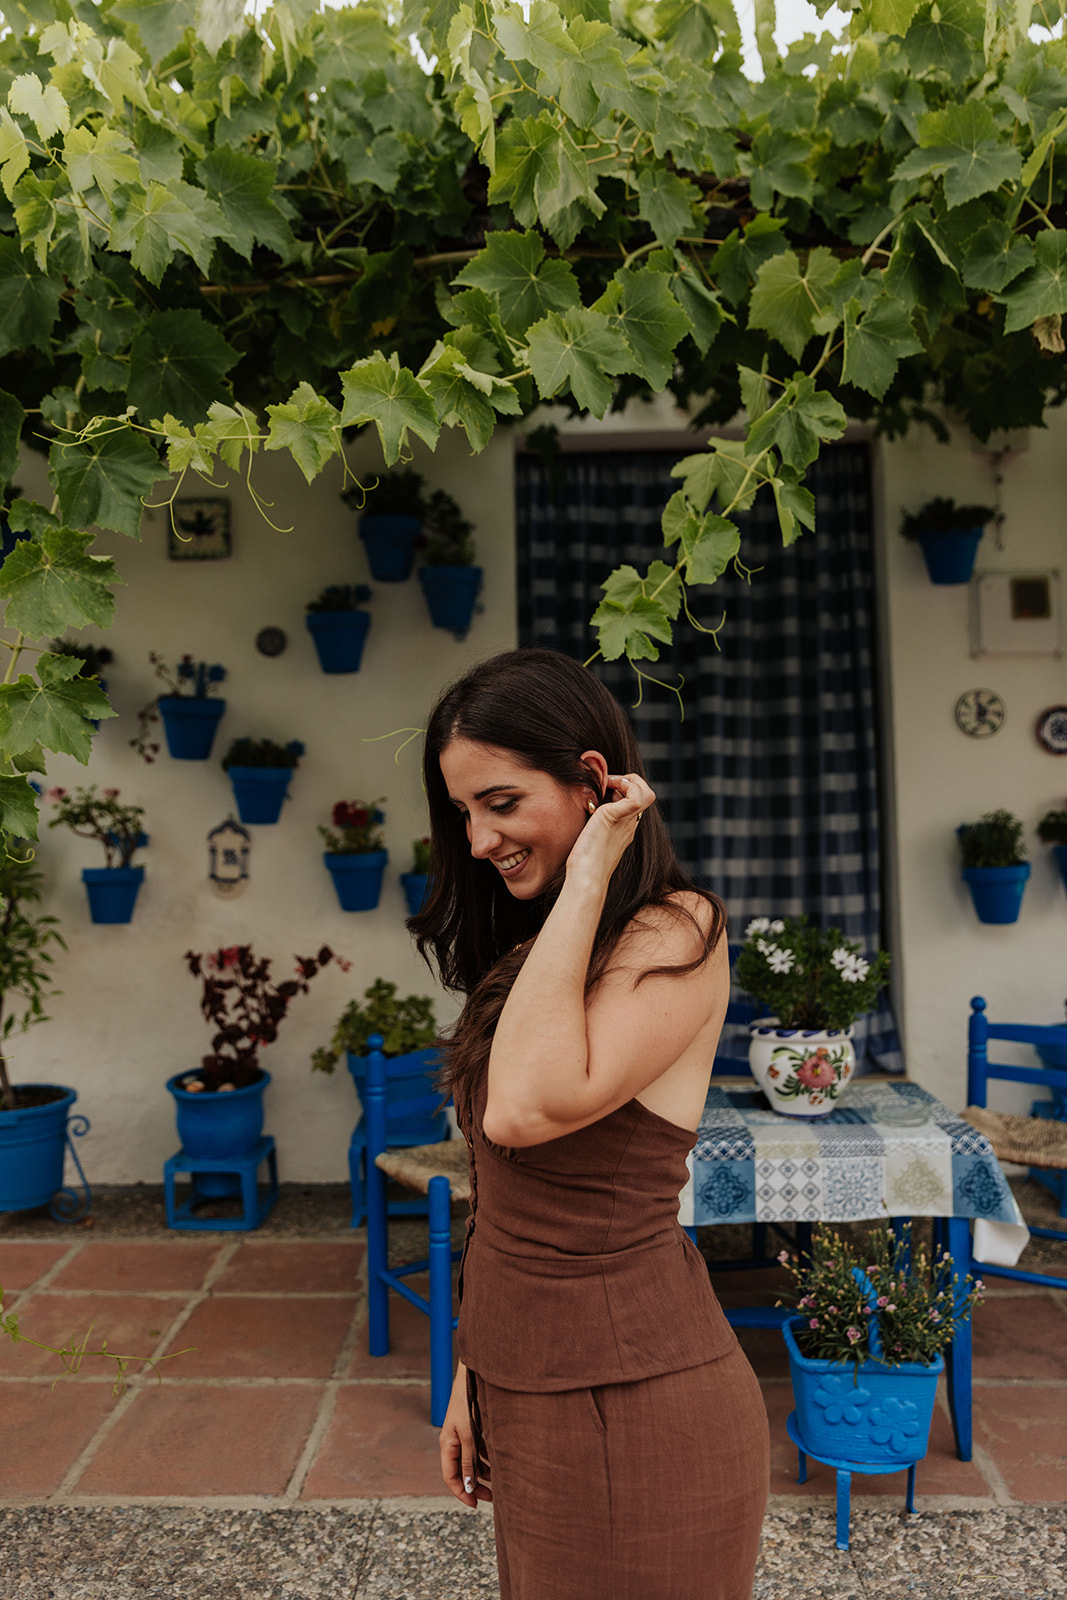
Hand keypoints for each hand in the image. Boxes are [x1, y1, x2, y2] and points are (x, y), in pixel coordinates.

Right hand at [440, 1365, 491, 1506]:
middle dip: (476, 1486)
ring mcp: (465, 1434)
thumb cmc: (468, 1402)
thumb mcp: (469, 1435)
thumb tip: (468, 1487)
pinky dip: (489, 1459)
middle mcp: (455, 1441)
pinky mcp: (475, 1428)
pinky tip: (502, 1463)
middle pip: (463, 1471)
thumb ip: (469, 1461)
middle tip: (493, 1498)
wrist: (476, 1375)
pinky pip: (480, 1450)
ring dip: (485, 1473)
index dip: (461, 1493)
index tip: (476, 1505)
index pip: (451, 1477)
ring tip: (501, 1482)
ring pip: (474, 1461)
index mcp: (447, 1444)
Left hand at [565, 772, 655, 887]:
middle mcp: (629, 824)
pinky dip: (624, 785)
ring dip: (630, 781)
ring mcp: (625, 821)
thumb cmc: (583, 863)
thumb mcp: (589, 837)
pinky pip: (635, 796)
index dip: (624, 789)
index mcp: (624, 828)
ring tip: (610, 783)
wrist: (585, 877)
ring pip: (647, 793)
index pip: (635, 802)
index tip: (606, 788)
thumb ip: (592, 824)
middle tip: (610, 782)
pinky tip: (607, 788)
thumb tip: (584, 810)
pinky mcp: (615, 817)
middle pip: (646, 796)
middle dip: (631, 782)